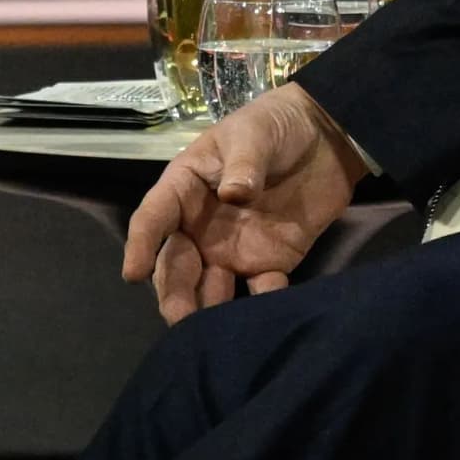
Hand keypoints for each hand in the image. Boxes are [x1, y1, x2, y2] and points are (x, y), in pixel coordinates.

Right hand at [121, 83, 372, 322]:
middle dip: (174, 292)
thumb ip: (243, 164)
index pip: (154, 218)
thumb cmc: (275, 126)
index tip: (132, 273)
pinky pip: (260, 291)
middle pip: (178, 264)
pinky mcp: (270, 263)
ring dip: (208, 310)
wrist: (326, 138)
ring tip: (211, 333)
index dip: (141, 244)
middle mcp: (201, 227)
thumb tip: (233, 194)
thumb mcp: (253, 134)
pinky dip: (260, 305)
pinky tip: (263, 314)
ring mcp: (233, 249)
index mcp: (185, 189)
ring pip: (210, 288)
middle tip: (179, 317)